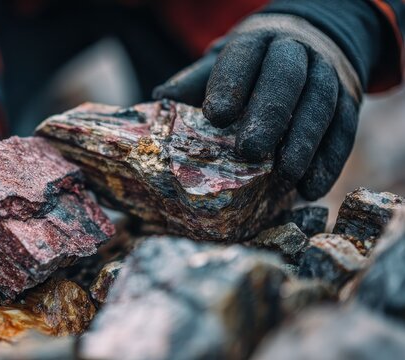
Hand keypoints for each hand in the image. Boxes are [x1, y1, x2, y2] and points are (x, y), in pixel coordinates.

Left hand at [154, 14, 361, 199]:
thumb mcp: (220, 65)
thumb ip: (194, 83)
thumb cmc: (251, 65)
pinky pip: (345, 128)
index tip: (216, 115)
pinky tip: (311, 188)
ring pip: (320, 105)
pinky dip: (330, 160)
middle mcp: (295, 52)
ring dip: (304, 144)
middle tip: (250, 152)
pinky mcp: (349, 99)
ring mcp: (326, 74)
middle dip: (269, 116)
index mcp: (256, 41)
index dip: (231, 85)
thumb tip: (159, 101)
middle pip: (286, 79)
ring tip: (286, 178)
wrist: (308, 41)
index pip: (244, 58)